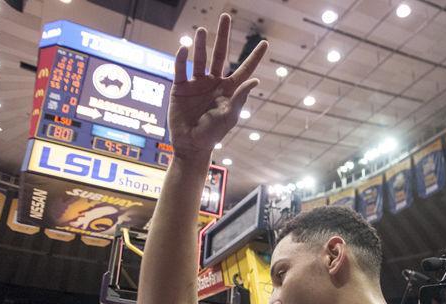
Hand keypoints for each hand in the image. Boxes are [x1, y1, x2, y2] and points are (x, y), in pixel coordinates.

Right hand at [169, 13, 267, 158]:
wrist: (190, 145)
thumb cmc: (212, 134)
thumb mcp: (228, 117)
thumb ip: (240, 98)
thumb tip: (255, 80)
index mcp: (229, 89)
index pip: (244, 69)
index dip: (255, 57)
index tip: (265, 43)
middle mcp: (214, 82)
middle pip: (220, 54)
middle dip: (223, 36)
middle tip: (226, 16)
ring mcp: (196, 83)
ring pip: (200, 59)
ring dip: (201, 44)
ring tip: (203, 30)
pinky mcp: (180, 88)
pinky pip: (180, 69)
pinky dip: (181, 58)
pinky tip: (184, 48)